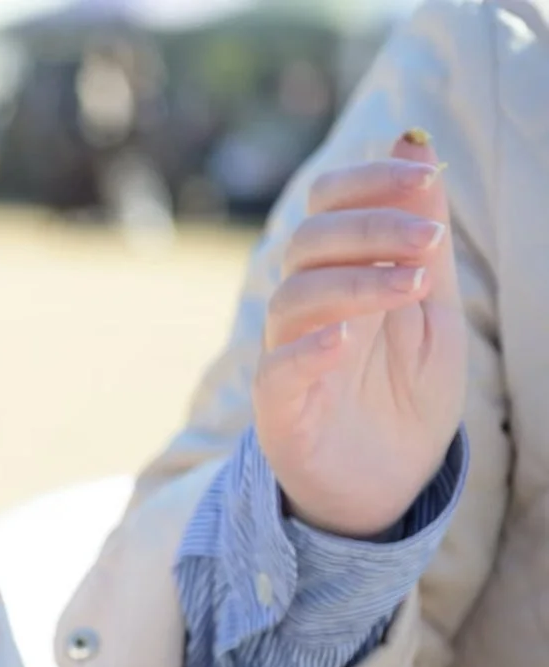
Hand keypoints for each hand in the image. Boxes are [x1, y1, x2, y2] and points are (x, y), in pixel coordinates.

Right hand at [253, 130, 466, 537]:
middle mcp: (307, 310)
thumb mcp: (431, 308)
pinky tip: (345, 340)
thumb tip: (414, 143)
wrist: (388, 484)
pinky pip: (277, 372)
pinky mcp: (282, 411)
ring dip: (355, 282)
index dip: (368, 181)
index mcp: (340, 275)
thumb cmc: (406, 395)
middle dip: (371, 228)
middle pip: (307, 243)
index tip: (425, 177)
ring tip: (411, 287)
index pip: (327, 204)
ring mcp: (288, 359)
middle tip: (429, 240)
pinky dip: (308, 351)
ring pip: (293, 298)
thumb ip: (420, 237)